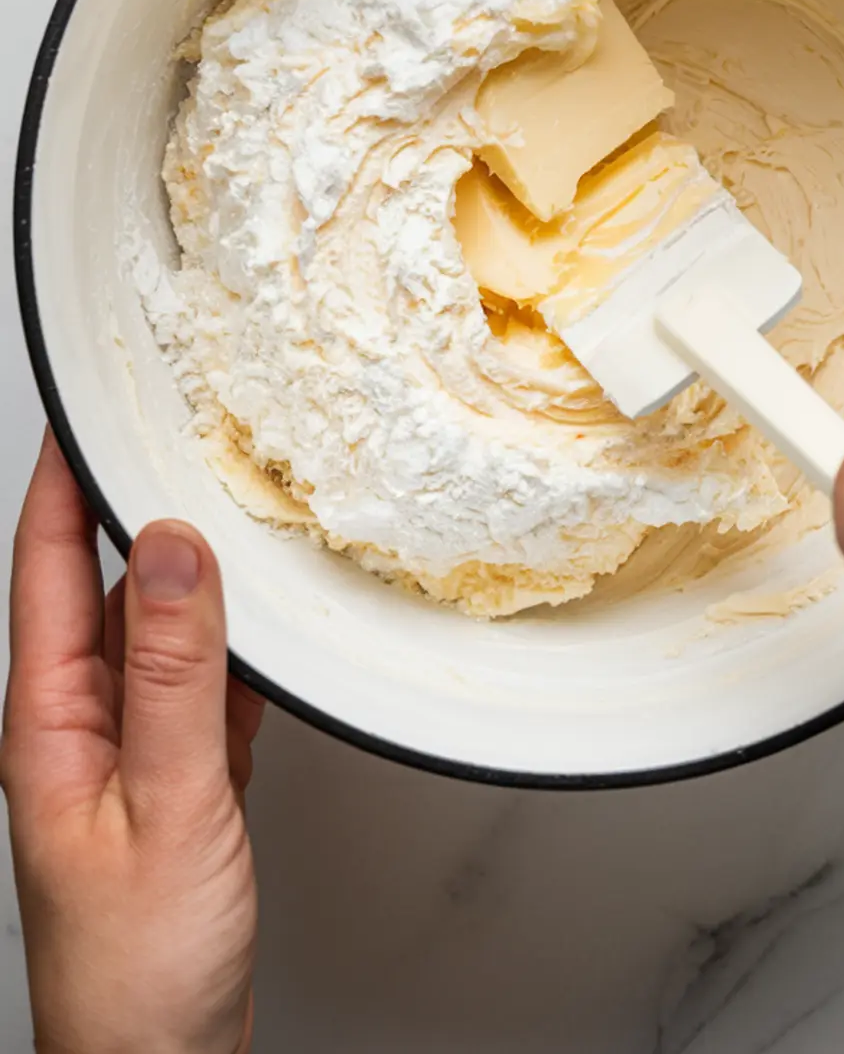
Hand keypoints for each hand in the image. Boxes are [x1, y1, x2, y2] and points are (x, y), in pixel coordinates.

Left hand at [2, 432, 264, 1053]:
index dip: (61, 480)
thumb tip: (174, 548)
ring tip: (234, 517)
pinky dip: (231, 646)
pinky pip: (198, 684)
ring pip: (157, 632)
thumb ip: (174, 671)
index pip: (45, 567)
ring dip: (193, 574)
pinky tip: (263, 633)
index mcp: (48, 723)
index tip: (85, 407)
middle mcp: (77, 727)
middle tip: (177, 436)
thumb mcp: (167, 804)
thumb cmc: (137, 973)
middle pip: (100, 585)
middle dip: (133, 505)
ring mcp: (124, 755)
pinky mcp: (174, 783)